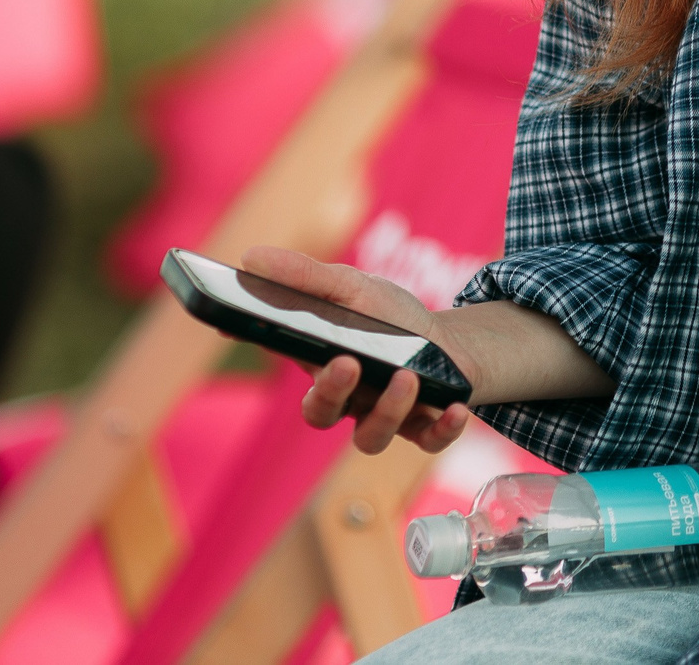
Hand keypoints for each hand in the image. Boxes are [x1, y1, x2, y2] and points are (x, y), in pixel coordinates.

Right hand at [237, 245, 474, 456]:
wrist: (451, 345)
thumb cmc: (392, 319)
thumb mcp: (354, 288)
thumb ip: (307, 278)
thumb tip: (250, 257)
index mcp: (320, 360)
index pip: (285, 358)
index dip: (265, 344)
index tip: (243, 325)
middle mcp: (346, 398)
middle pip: (322, 412)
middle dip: (331, 391)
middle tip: (348, 362)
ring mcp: (383, 417)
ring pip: (370, 436)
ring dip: (388, 410)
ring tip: (407, 377)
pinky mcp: (424, 428)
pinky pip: (428, 441)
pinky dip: (442, 430)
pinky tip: (454, 409)